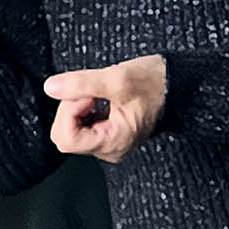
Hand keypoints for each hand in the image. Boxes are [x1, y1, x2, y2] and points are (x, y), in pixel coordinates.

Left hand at [44, 55, 167, 162]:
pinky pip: (82, 127)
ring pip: (72, 130)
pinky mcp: (109, 136)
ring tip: (99, 95)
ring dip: (78, 107)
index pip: (66, 139)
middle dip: (71, 109)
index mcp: (113, 142)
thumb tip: (50, 88)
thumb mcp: (117, 78)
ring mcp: (109, 144)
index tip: (87, 94)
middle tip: (92, 92)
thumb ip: (81, 84)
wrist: (178, 85)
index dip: (69, 112)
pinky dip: (84, 110)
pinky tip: (101, 100)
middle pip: (65, 135)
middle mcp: (110, 150)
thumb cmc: (154, 82)